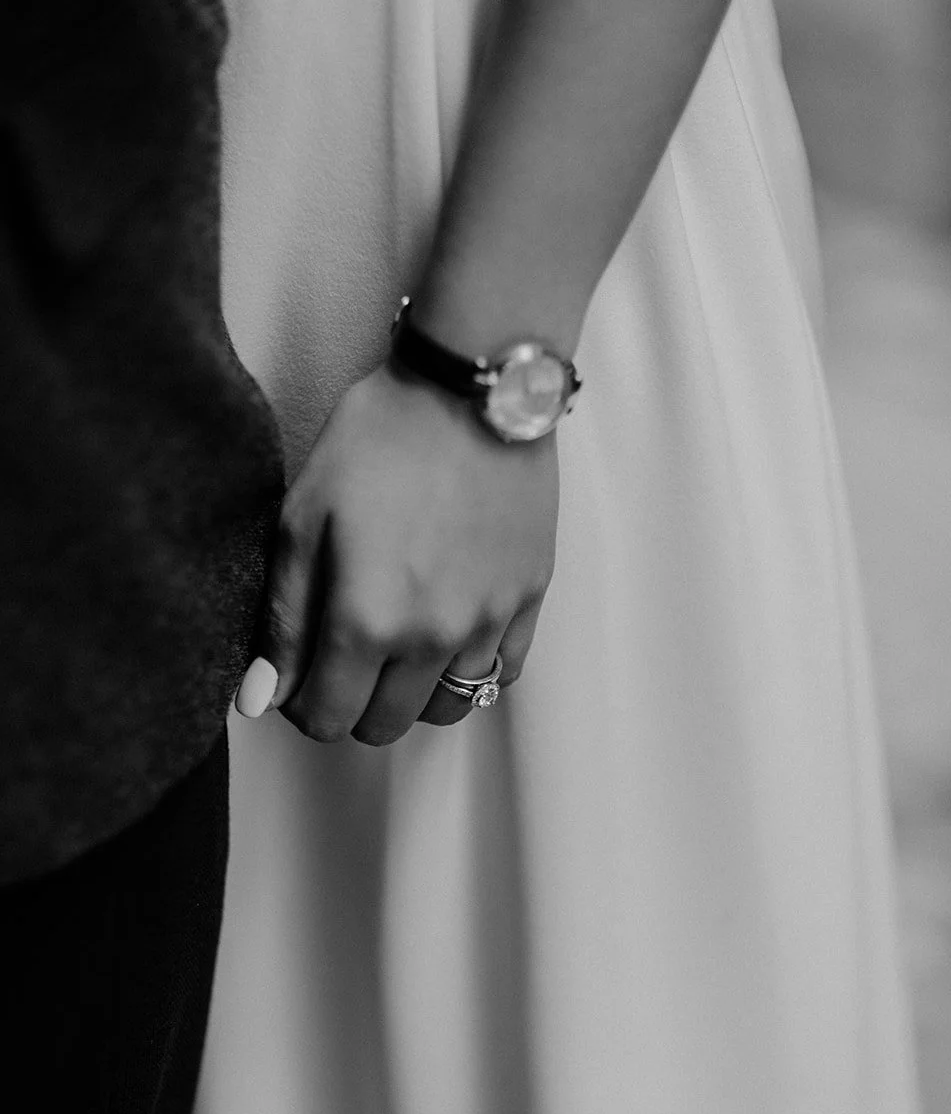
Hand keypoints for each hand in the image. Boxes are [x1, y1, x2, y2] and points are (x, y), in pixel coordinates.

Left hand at [243, 364, 558, 743]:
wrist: (472, 387)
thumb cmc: (380, 439)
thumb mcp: (303, 518)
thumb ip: (282, 618)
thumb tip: (259, 697)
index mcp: (367, 622)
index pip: (326, 718)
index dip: (300, 702)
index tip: (297, 668)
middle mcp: (432, 639)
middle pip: (383, 726)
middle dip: (352, 702)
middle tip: (341, 651)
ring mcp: (488, 624)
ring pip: (445, 709)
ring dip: (410, 692)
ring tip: (396, 643)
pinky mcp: (528, 599)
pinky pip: (501, 673)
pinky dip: (469, 669)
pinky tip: (448, 630)